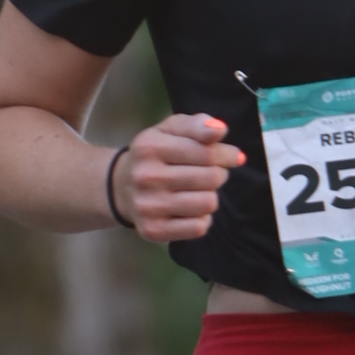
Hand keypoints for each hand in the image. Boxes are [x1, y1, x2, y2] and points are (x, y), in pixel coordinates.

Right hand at [116, 114, 245, 242]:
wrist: (121, 187)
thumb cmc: (155, 154)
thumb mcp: (170, 129)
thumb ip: (197, 124)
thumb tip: (220, 130)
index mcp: (151, 146)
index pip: (207, 152)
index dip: (227, 154)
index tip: (233, 156)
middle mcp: (146, 176)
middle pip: (211, 178)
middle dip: (219, 174)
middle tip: (210, 174)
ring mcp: (148, 206)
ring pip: (208, 204)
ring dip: (211, 196)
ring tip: (199, 191)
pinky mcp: (152, 230)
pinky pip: (198, 227)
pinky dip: (202, 218)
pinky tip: (190, 210)